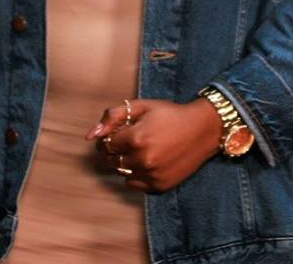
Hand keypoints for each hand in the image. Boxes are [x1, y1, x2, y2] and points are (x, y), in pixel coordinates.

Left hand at [86, 98, 223, 191]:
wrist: (202, 130)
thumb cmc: (168, 114)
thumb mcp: (139, 107)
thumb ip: (111, 117)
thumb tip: (90, 136)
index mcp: (135, 139)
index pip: (105, 144)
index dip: (107, 136)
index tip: (116, 132)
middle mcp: (143, 160)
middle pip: (111, 160)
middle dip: (112, 150)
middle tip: (123, 140)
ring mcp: (152, 175)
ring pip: (121, 173)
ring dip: (122, 162)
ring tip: (135, 149)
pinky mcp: (161, 186)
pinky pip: (134, 184)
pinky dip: (134, 174)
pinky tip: (143, 161)